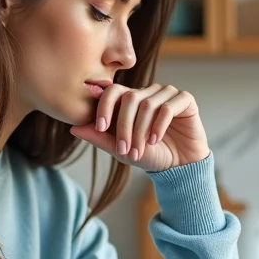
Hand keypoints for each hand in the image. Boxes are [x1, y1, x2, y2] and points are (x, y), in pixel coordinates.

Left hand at [70, 83, 209, 172]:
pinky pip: (168, 107)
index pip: (113, 91)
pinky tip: (155, 140)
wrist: (178, 166)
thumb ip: (99, 137)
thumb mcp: (121, 150)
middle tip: (124, 150)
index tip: (100, 127)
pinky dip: (159, 126)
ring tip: (141, 151)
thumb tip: (73, 127)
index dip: (104, 106)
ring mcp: (167, 94)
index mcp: (131, 100)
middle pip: (129, 98)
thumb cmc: (149, 155)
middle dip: (124, 126)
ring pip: (148, 104)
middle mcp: (148, 93)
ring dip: (141, 131)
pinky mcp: (185, 100)